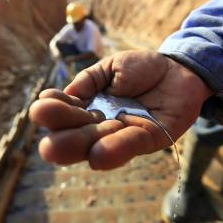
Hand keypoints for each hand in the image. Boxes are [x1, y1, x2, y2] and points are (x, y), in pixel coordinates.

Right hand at [29, 50, 212, 169]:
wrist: (177, 70)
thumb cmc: (140, 69)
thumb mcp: (109, 67)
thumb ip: (88, 81)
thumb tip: (66, 97)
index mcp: (89, 108)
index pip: (64, 116)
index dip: (53, 112)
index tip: (45, 103)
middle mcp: (101, 126)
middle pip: (75, 140)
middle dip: (60, 141)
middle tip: (47, 141)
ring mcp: (123, 134)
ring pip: (97, 147)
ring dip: (82, 145)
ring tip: (65, 144)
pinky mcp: (149, 139)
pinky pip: (131, 146)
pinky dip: (115, 150)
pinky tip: (97, 155)